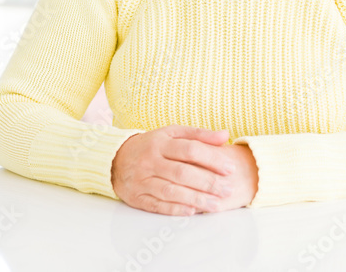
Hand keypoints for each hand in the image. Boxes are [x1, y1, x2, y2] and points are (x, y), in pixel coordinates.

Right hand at [111, 125, 258, 215]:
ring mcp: (142, 180)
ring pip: (171, 191)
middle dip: (208, 182)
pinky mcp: (137, 197)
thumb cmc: (152, 145)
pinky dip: (175, 209)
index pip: (190, 150)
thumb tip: (225, 135)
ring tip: (215, 205)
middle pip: (182, 173)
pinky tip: (192, 212)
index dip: (212, 159)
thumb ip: (199, 135)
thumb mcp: (172, 134)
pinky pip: (157, 205)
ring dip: (195, 199)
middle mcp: (150, 161)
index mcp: (161, 142)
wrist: (115, 159)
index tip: (230, 168)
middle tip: (227, 190)